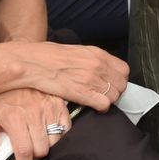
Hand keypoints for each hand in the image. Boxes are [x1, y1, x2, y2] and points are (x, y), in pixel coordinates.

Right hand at [0, 40, 127, 111]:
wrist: (34, 63)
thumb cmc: (50, 57)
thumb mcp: (77, 51)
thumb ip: (93, 60)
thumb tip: (102, 69)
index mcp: (97, 54)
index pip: (123, 70)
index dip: (119, 79)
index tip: (113, 83)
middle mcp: (97, 66)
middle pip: (120, 84)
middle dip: (115, 91)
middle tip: (105, 94)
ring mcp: (91, 79)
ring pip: (114, 96)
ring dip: (108, 100)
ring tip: (97, 100)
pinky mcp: (82, 93)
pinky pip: (104, 104)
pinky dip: (101, 108)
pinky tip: (93, 106)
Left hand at [0, 86, 70, 159]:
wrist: (20, 72)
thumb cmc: (6, 96)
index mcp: (16, 118)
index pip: (23, 151)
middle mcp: (34, 114)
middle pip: (41, 150)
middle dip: (35, 159)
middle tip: (30, 156)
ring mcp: (49, 110)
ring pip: (55, 142)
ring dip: (48, 148)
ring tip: (39, 145)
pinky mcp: (60, 106)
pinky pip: (66, 129)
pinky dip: (60, 136)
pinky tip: (51, 135)